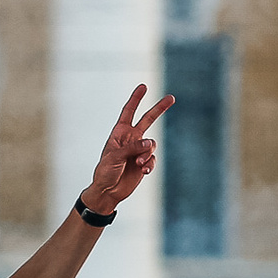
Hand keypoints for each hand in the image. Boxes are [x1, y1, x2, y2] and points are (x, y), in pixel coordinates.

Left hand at [83, 85, 171, 213]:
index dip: (136, 99)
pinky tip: (143, 171)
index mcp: (119, 133)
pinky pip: (152, 159)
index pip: (128, 112)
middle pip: (147, 120)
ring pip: (152, 145)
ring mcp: (138, 151)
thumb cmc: (105, 172)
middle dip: (159, 109)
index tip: (143, 86)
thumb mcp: (115, 157)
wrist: (108, 191)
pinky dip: (149, 165)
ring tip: (138, 164)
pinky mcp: (144, 163)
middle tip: (171, 98)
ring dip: (147, 155)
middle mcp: (131, 139)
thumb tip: (150, 142)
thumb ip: (132, 148)